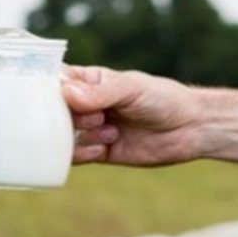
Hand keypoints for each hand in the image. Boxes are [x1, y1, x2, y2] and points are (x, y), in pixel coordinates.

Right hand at [61, 66, 204, 165]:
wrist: (190, 129)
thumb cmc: (163, 99)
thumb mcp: (131, 89)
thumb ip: (100, 93)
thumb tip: (66, 94)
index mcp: (91, 81)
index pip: (57, 80)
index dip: (47, 87)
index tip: (51, 95)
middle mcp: (87, 105)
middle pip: (55, 111)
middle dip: (67, 116)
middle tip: (94, 116)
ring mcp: (92, 129)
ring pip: (63, 136)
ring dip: (80, 134)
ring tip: (107, 130)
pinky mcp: (100, 151)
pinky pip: (77, 155)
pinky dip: (83, 153)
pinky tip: (102, 147)